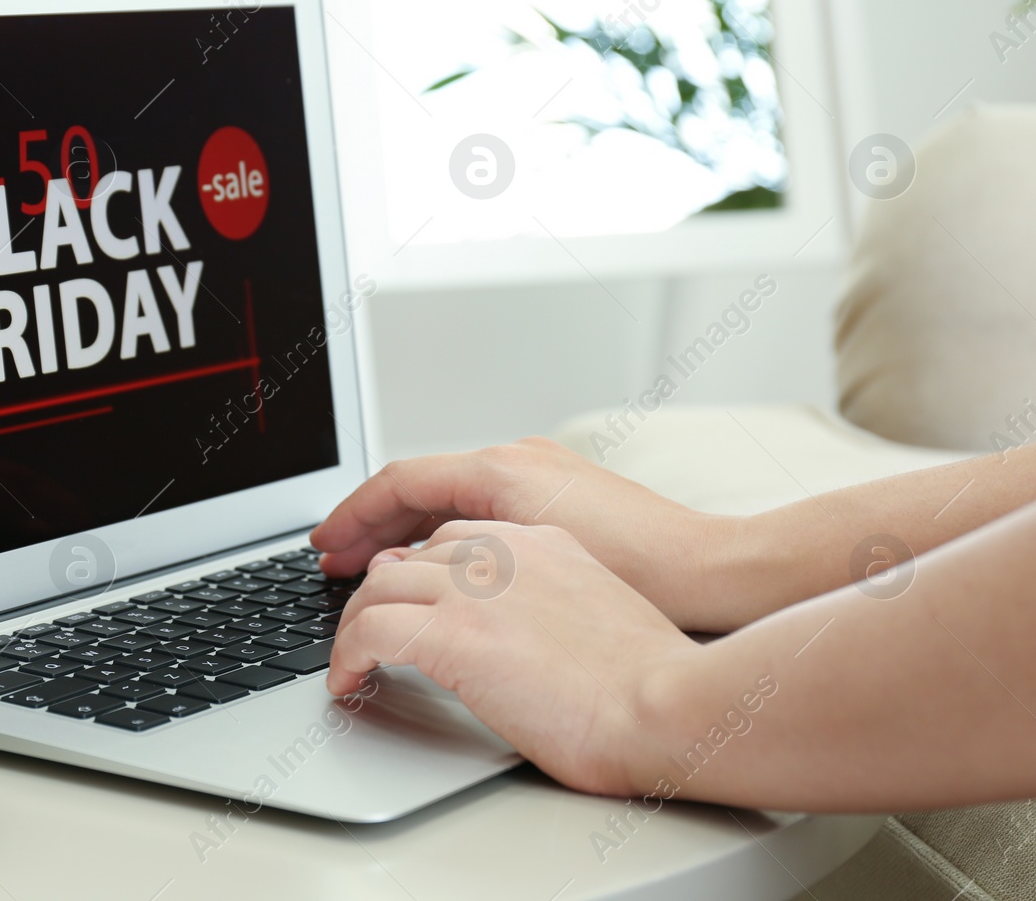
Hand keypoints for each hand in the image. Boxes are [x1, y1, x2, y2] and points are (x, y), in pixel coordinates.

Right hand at [311, 438, 741, 630]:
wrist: (713, 576)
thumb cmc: (636, 571)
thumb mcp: (522, 558)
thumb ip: (452, 551)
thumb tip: (402, 563)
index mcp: (501, 467)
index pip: (399, 481)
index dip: (351, 515)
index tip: (322, 546)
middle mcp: (519, 459)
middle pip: (419, 483)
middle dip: (371, 522)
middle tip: (334, 560)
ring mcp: (542, 475)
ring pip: (449, 497)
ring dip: (405, 528)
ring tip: (376, 566)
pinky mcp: (561, 501)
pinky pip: (480, 509)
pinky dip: (444, 533)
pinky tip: (439, 569)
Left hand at [325, 521, 699, 794]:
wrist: (667, 705)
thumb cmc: (648, 682)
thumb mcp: (596, 613)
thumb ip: (546, 601)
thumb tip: (505, 628)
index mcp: (542, 542)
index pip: (452, 536)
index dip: (415, 568)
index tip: (396, 594)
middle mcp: (504, 552)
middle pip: (408, 556)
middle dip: (373, 591)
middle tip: (355, 628)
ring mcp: (476, 588)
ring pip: (377, 586)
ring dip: (353, 625)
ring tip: (348, 660)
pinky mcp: (454, 632)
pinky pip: (370, 629)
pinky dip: (347, 655)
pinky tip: (349, 682)